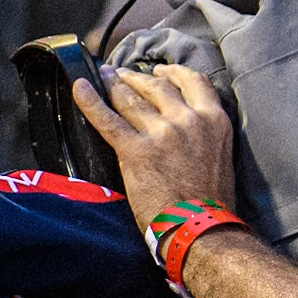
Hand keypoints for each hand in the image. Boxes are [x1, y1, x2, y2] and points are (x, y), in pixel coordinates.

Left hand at [72, 62, 236, 231]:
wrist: (200, 226)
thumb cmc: (209, 200)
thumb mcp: (217, 154)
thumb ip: (200, 134)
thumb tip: (177, 127)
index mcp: (213, 120)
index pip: (192, 81)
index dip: (171, 72)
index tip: (158, 71)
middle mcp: (188, 119)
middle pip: (156, 87)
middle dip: (134, 78)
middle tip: (118, 74)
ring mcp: (161, 132)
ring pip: (131, 99)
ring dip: (114, 85)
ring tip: (104, 77)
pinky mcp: (136, 149)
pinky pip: (107, 119)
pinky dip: (90, 101)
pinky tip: (79, 88)